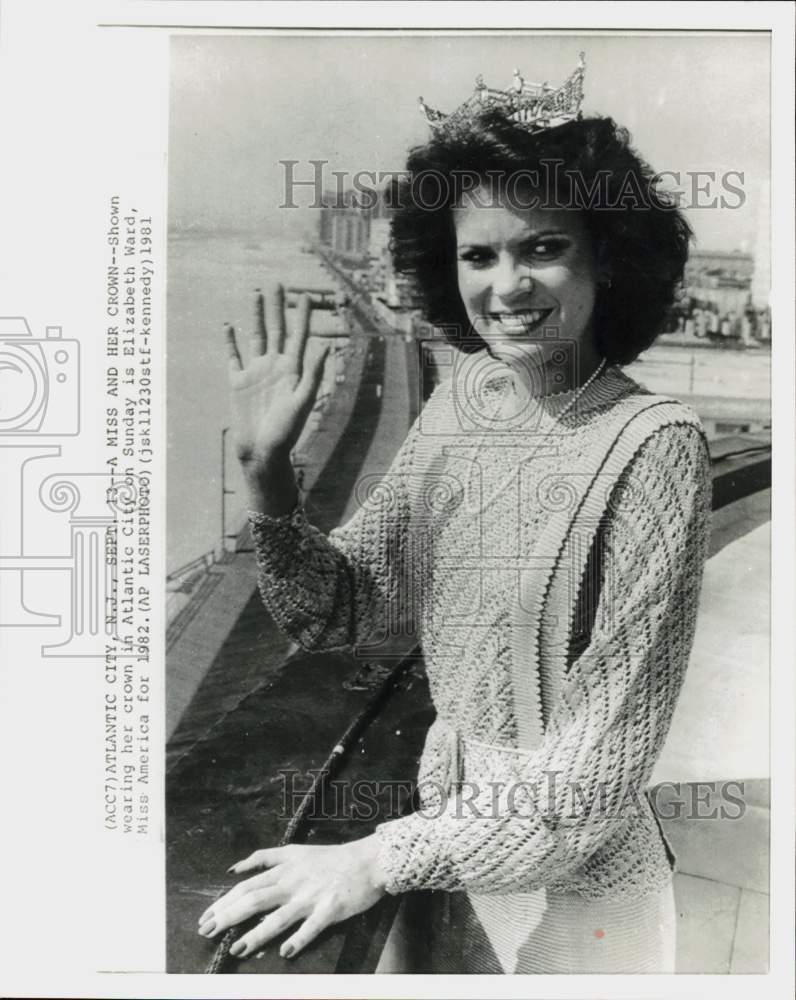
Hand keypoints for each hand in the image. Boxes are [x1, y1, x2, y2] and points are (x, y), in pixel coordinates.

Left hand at [197, 835, 387, 960]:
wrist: (367, 860)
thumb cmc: (331, 858)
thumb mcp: (295, 850)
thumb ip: (265, 858)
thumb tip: (234, 869)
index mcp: (284, 868)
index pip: (246, 885)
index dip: (223, 902)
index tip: (205, 918)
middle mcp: (293, 881)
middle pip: (254, 899)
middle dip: (227, 917)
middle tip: (207, 932)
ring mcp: (311, 896)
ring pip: (278, 916)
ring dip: (256, 934)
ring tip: (236, 949)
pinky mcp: (330, 908)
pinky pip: (312, 926)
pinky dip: (299, 939)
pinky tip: (286, 952)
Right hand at [225, 282, 328, 508]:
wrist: (262, 453)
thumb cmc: (286, 432)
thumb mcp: (302, 401)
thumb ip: (313, 373)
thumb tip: (326, 345)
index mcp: (293, 370)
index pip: (298, 335)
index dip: (301, 315)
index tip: (304, 294)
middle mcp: (275, 367)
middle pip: (276, 329)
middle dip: (277, 307)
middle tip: (277, 283)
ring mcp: (256, 373)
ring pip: (255, 337)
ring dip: (255, 316)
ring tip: (255, 294)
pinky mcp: (238, 383)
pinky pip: (233, 357)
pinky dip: (230, 341)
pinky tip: (228, 325)